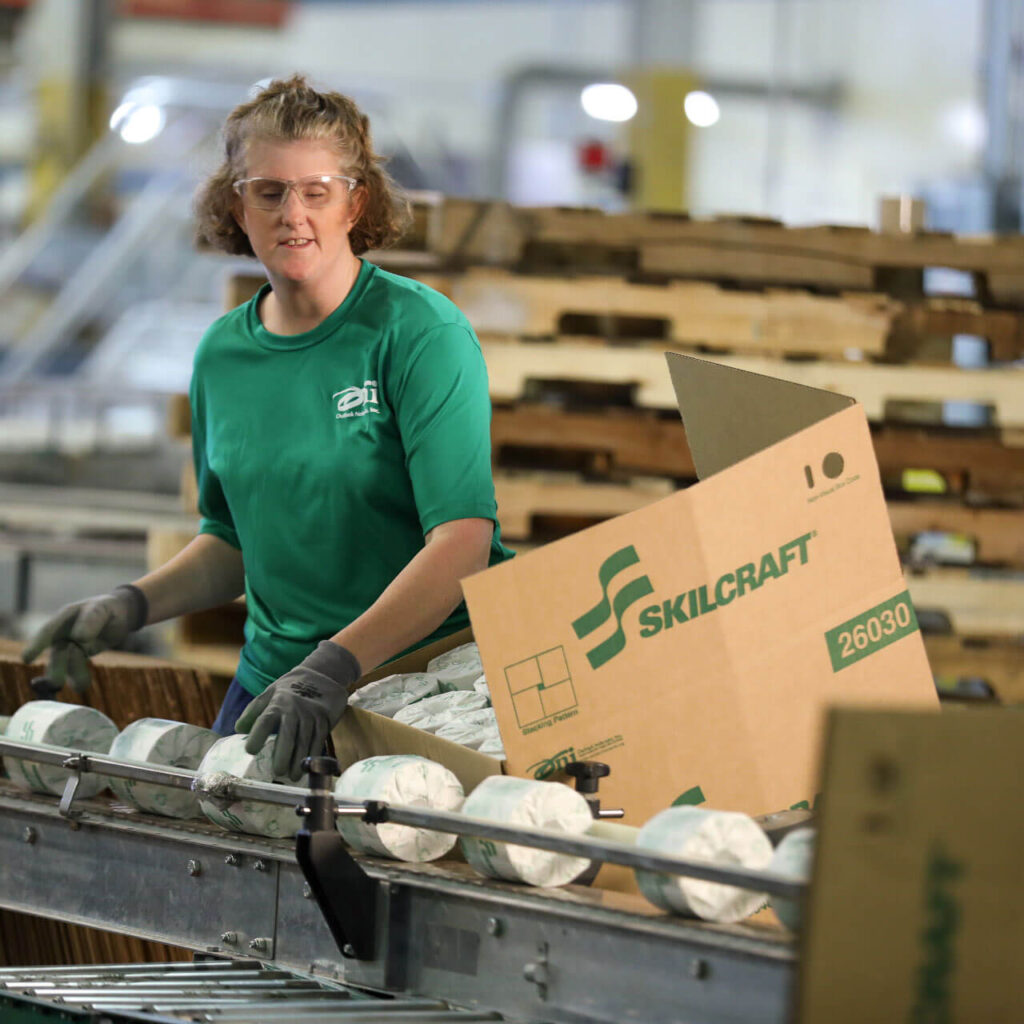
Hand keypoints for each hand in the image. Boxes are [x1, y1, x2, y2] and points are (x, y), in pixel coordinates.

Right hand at [21, 585, 147, 693]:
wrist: (120, 615)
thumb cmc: (108, 608)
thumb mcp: (103, 609)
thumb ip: (92, 619)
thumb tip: (78, 637)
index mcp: (66, 617)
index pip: (48, 630)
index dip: (36, 644)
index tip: (26, 659)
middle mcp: (64, 632)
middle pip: (57, 652)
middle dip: (56, 667)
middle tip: (56, 682)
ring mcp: (70, 645)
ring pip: (66, 663)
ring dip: (72, 674)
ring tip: (82, 685)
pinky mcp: (79, 655)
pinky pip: (75, 668)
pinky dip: (78, 678)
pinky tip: (82, 685)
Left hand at [237, 641, 360, 779]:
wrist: (322, 674)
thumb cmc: (290, 688)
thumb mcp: (270, 693)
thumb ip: (253, 711)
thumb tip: (239, 729)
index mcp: (277, 703)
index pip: (265, 720)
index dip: (257, 735)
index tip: (250, 750)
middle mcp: (295, 709)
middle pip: (288, 734)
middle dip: (283, 754)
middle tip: (277, 772)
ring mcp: (311, 714)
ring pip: (305, 740)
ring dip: (299, 760)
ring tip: (292, 776)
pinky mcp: (325, 719)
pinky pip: (319, 739)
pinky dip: (313, 755)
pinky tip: (307, 767)